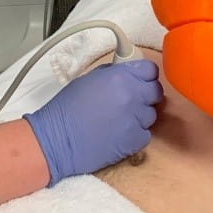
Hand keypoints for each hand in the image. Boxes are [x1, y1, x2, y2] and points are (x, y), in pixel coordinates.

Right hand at [24, 58, 162, 184]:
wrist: (56, 139)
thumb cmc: (66, 108)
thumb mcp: (89, 79)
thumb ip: (113, 73)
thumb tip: (127, 73)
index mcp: (120, 77)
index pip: (150, 70)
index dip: (145, 75)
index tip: (140, 80)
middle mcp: (132, 96)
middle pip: (155, 91)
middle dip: (146, 94)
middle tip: (131, 100)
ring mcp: (135, 120)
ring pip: (151, 114)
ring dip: (140, 116)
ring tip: (120, 119)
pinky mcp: (134, 142)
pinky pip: (145, 134)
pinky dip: (135, 134)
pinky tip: (119, 134)